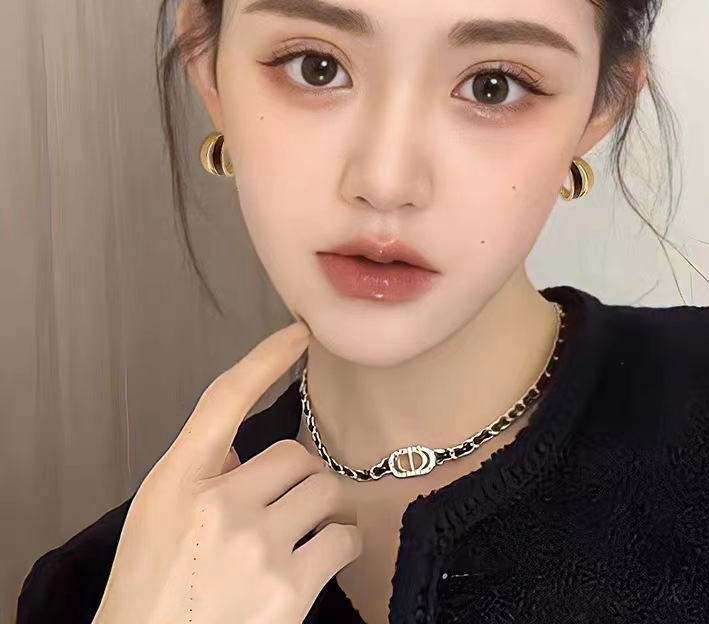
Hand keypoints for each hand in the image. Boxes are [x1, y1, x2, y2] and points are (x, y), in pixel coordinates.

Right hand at [91, 321, 362, 623]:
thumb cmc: (151, 590)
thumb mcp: (157, 517)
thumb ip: (201, 473)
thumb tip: (245, 450)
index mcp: (177, 482)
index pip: (225, 399)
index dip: (265, 358)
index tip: (298, 332)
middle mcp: (218, 505)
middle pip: (294, 455)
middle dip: (294, 479)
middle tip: (280, 509)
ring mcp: (255, 545)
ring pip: (323, 491)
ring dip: (318, 510)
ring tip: (296, 537)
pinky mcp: (289, 588)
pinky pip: (342, 537)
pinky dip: (338, 543)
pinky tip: (317, 558)